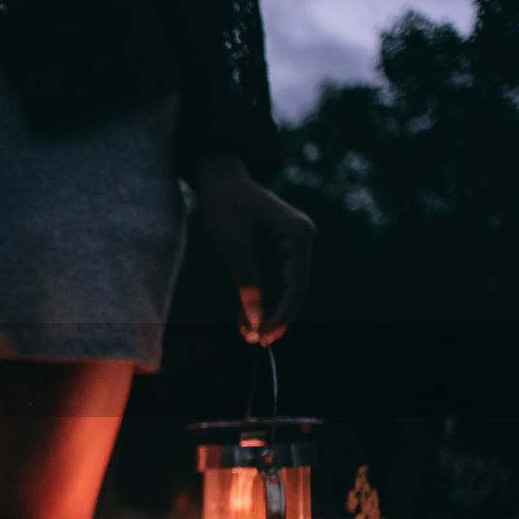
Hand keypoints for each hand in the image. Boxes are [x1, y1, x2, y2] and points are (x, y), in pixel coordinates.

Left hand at [193, 152, 314, 345]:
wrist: (218, 177)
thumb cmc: (225, 203)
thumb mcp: (231, 243)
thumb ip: (246, 281)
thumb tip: (254, 318)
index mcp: (299, 236)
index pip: (296, 286)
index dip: (281, 315)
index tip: (263, 336)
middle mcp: (300, 242)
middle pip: (293, 291)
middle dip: (273, 317)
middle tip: (254, 341)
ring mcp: (289, 247)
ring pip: (280, 289)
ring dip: (264, 312)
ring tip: (245, 335)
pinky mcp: (274, 251)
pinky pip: (269, 281)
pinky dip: (257, 299)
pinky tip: (242, 320)